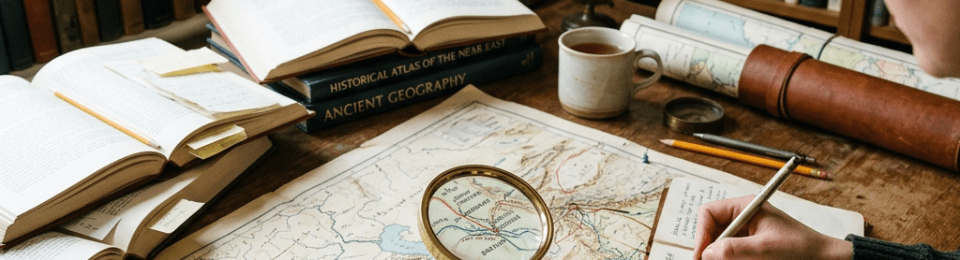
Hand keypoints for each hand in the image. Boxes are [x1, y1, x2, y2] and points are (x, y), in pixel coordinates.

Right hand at [693, 196, 852, 259]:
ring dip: (719, 256)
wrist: (822, 259)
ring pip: (718, 244)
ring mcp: (744, 232)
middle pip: (710, 229)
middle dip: (709, 247)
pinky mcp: (748, 246)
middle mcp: (741, 216)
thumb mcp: (765, 249)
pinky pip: (729, 253)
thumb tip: (707, 253)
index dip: (702, 233)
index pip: (709, 213)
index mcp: (745, 207)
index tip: (702, 255)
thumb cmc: (800, 248)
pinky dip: (727, 259)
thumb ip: (734, 249)